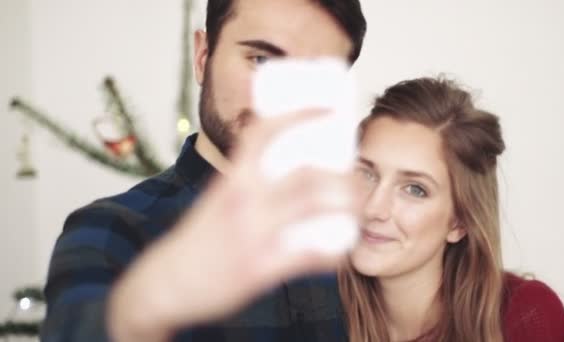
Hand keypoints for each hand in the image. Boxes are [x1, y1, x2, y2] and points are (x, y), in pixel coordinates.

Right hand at [108, 110, 354, 341]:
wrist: (165, 283)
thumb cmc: (198, 240)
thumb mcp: (217, 200)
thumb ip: (246, 183)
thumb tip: (283, 167)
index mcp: (232, 179)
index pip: (265, 132)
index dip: (300, 113)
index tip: (329, 108)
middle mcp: (243, 200)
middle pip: (306, 172)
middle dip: (342, 174)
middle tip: (357, 180)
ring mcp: (252, 234)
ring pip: (313, 205)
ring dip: (346, 205)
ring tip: (358, 211)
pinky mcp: (259, 268)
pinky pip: (308, 255)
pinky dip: (332, 252)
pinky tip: (340, 251)